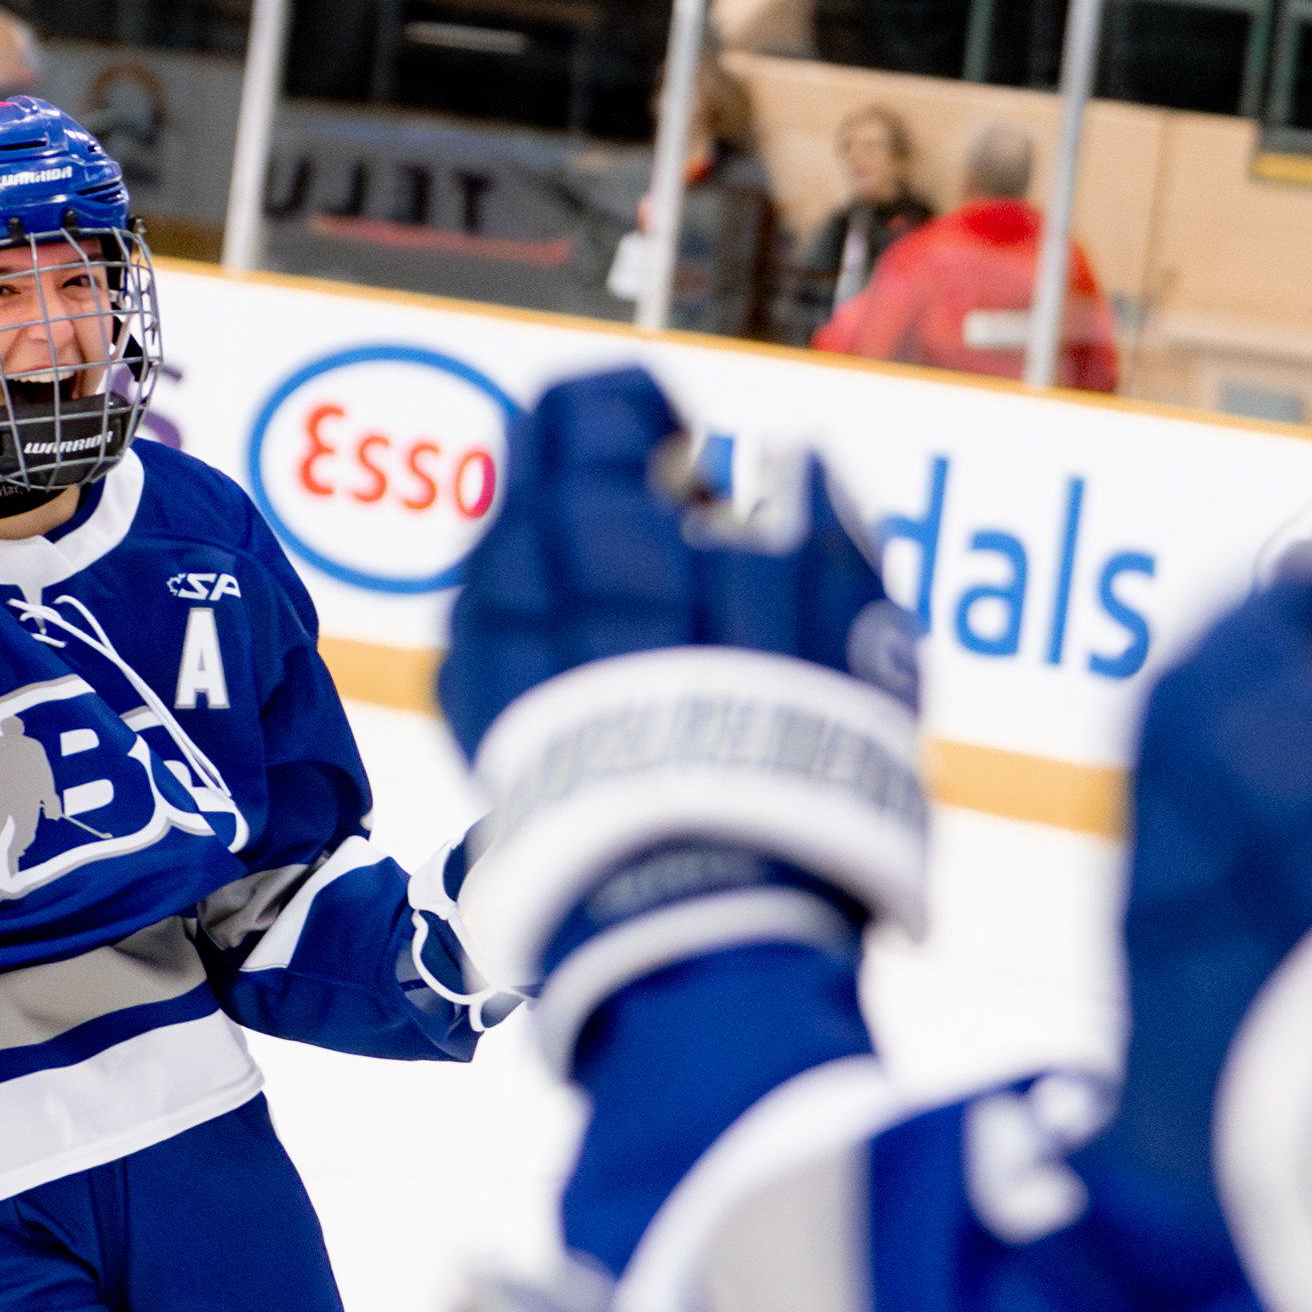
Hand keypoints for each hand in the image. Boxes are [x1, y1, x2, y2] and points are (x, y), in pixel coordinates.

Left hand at [438, 368, 913, 755]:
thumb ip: (813, 517)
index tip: (694, 468)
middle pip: (539, 472)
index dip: (648, 417)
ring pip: (517, 553)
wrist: (694, 908)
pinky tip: (609, 688)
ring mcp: (477, 643)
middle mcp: (511, 568)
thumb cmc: (785, 760)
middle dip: (611, 489)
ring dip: (577, 568)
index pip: (587, 403)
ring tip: (652, 635)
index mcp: (595, 519)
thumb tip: (790, 462)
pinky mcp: (467, 713)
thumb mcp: (843, 617)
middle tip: (686, 552)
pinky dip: (548, 637)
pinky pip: (497, 634)